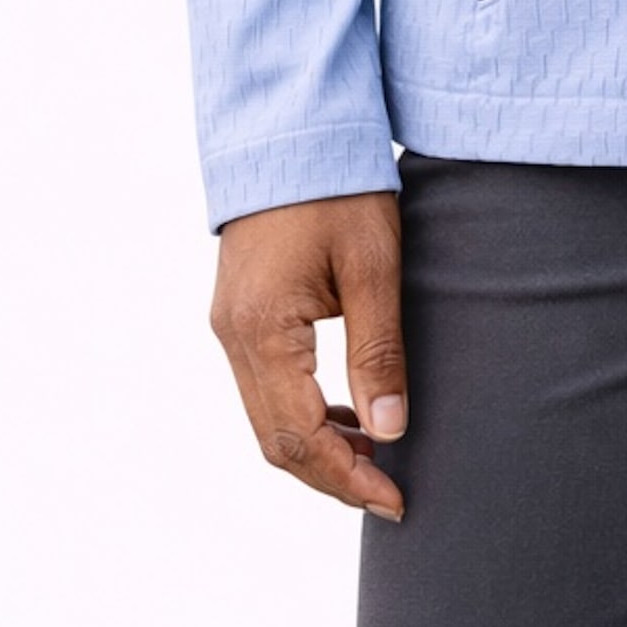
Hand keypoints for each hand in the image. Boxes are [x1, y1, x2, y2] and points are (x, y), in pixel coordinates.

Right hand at [210, 191, 408, 518]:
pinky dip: (303, 411)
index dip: (348, 478)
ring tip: (378, 456)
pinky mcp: (239, 311)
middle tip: (390, 492)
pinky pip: (265, 385)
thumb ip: (378, 351)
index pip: (300, 436)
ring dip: (318, 446)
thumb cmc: (339, 186)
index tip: (396, 501)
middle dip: (332, 474)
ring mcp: (230, 324)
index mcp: (262, 330)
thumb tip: (390, 431)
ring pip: (267, 417)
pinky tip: (347, 411)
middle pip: (275, 439)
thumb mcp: (373, 265)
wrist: (291, 125)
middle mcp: (233, 335)